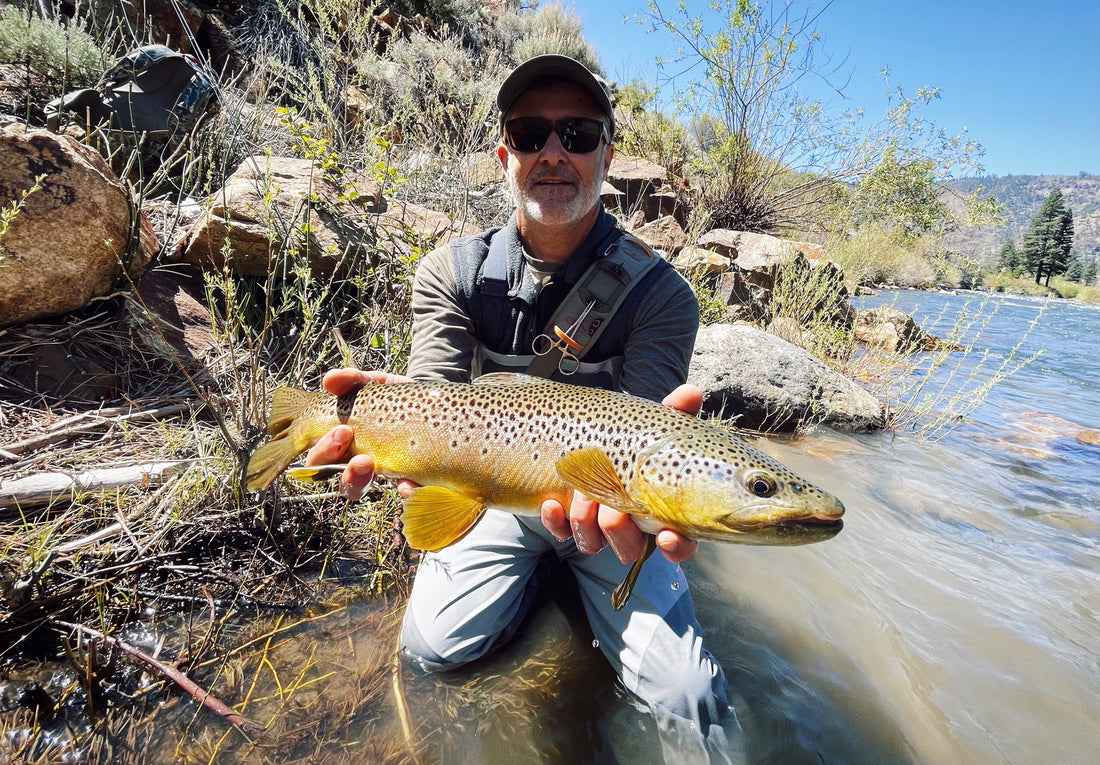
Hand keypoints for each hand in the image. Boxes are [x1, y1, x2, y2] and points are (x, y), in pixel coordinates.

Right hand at [303, 368, 417, 499]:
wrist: (432, 401)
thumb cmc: (396, 396)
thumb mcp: (375, 384)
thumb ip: (353, 380)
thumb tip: (330, 379)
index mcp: (342, 443)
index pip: (321, 457)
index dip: (323, 450)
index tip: (342, 430)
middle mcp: (356, 462)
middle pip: (330, 475)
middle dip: (332, 459)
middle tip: (346, 435)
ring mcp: (382, 473)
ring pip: (357, 489)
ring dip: (357, 478)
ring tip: (366, 462)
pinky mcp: (410, 479)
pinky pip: (403, 493)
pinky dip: (405, 489)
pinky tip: (408, 482)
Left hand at [540, 383, 702, 564]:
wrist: (593, 437)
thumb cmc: (634, 439)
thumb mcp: (655, 427)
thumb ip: (675, 413)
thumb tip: (691, 393)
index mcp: (661, 511)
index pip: (679, 545)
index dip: (677, 548)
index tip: (667, 535)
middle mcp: (630, 526)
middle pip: (629, 548)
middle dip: (619, 530)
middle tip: (612, 506)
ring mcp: (597, 527)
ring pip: (594, 543)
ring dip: (587, 524)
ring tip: (583, 495)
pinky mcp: (568, 522)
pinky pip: (561, 532)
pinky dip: (556, 522)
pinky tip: (551, 503)